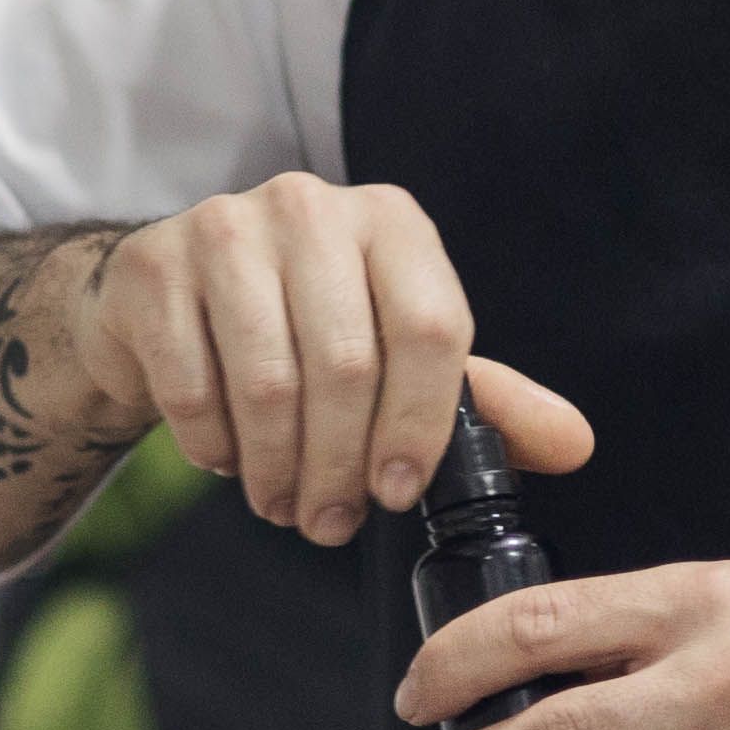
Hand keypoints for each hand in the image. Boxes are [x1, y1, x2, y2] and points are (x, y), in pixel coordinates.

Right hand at [67, 175, 590, 546]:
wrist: (165, 294)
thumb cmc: (301, 326)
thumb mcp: (398, 353)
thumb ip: (483, 400)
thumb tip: (575, 445)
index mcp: (391, 222)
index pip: (429, 328)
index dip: (418, 425)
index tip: (395, 492)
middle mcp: (311, 206)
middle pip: (346, 365)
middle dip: (340, 466)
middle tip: (329, 522)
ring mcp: (225, 227)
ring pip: (269, 383)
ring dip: (278, 469)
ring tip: (283, 505)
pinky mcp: (155, 266)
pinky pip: (193, 386)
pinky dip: (215, 444)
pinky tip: (227, 456)